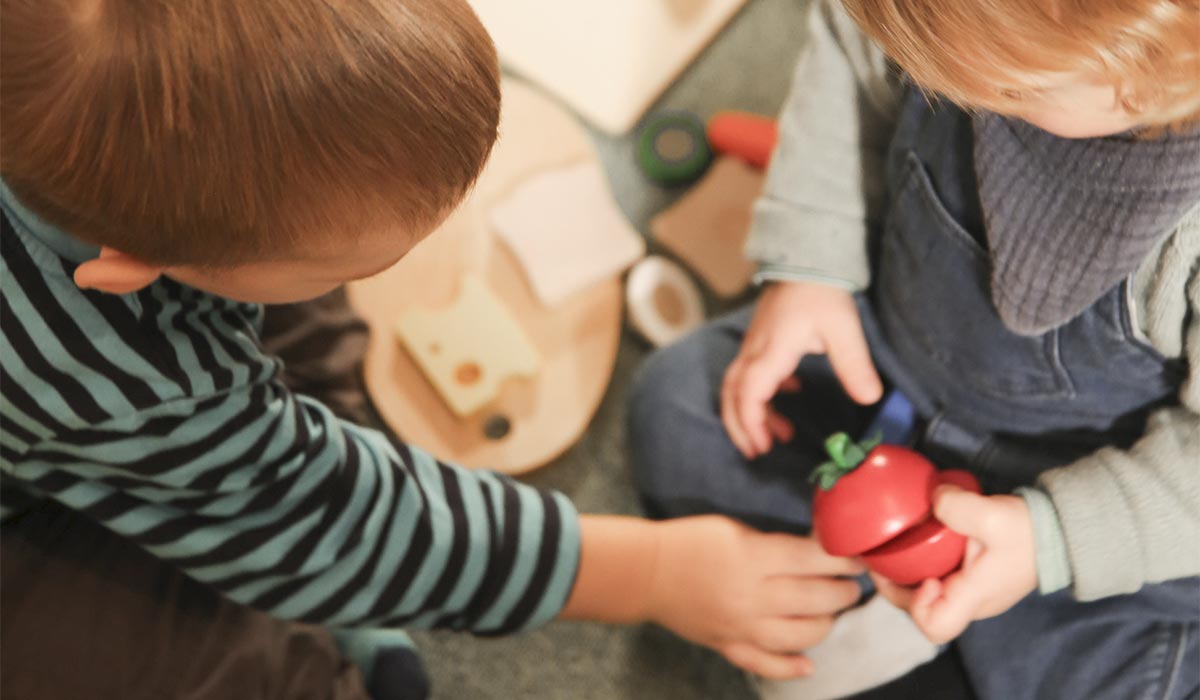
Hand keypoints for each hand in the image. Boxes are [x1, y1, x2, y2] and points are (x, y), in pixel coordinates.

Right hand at [647, 516, 863, 678]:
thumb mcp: (735, 529)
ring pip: (800, 636)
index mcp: (752, 557)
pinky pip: (766, 665)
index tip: (860, 557)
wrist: (646, 572)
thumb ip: (776, 544)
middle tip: (851, 584)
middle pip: (815, 599)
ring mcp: (741, 627)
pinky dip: (791, 667)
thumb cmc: (691, 540)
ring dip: (825, 624)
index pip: (812, 560)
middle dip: (843, 591)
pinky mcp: (729, 646)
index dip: (843, 559)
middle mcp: (751, 595)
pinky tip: (808, 663)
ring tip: (830, 612)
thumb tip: (819, 550)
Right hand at [721, 281, 882, 458]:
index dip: (752, 422)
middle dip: (740, 426)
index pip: (749, 393)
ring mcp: (754, 343)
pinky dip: (761, 393)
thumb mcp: (843, 329)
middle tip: (758, 451)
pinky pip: (749, 372)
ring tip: (777, 434)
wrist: (805, 256)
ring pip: (737, 385)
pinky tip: (788, 393)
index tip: (765, 444)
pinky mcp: (761, 338)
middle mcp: (755, 350)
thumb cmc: (822, 291)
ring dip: (750, 412)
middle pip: (731, 394)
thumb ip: (854, 365)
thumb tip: (869, 398)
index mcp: (772, 351)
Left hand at [872, 486, 1037, 643]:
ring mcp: (974, 595)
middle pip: (922, 611)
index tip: (922, 576)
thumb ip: (957, 506)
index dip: (916, 605)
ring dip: (909, 576)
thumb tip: (932, 499)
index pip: (935, 627)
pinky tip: (919, 543)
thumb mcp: (992, 515)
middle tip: (883, 557)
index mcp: (974, 596)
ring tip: (895, 547)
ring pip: (929, 598)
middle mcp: (972, 604)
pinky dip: (924, 568)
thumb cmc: (1029, 530)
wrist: (1059, 530)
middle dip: (897, 587)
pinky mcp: (976, 582)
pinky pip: (942, 584)